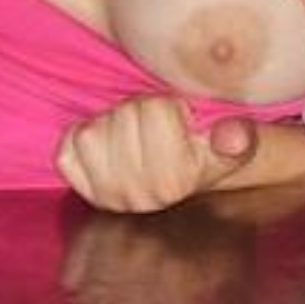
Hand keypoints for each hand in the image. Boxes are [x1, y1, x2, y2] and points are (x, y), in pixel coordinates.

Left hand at [56, 96, 259, 213]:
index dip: (170, 106)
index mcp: (174, 182)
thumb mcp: (235, 143)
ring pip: (92, 131)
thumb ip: (237, 138)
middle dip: (141, 111)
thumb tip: (234, 135)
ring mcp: (104, 196)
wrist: (185, 182)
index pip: (155, 112)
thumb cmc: (206, 153)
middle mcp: (136, 196)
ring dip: (112, 122)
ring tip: (133, 133)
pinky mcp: (80, 189)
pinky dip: (82, 134)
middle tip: (156, 126)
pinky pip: (67, 146)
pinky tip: (107, 142)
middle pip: (123, 116)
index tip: (182, 123)